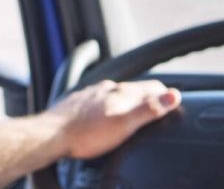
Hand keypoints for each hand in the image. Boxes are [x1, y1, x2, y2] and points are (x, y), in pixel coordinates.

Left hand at [45, 79, 181, 158]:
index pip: (152, 87)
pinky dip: (105, 107)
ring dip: (124, 101)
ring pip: (113, 94)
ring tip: (130, 112)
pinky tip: (101, 117)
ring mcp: (91, 95)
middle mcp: (106, 89)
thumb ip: (149, 110)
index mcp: (121, 93)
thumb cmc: (86, 134)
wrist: (50, 136)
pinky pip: (97, 102)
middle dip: (145, 98)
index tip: (173, 101)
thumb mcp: (124, 124)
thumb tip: (173, 95)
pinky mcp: (77, 103)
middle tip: (155, 107)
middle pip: (133, 90)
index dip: (165, 94)